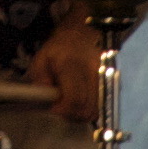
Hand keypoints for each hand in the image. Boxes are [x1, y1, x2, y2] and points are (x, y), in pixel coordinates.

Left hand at [31, 10, 108, 126]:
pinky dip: (88, 109)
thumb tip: (45, 97)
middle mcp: (91, 74)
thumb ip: (40, 78)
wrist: (82, 33)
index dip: (63, 110)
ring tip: (68, 106)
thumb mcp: (41, 59)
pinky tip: (78, 103)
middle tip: (60, 109)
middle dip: (71, 115)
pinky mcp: (107, 84)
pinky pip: (100, 105)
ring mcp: (102, 79)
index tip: (53, 109)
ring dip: (80, 114)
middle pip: (86, 109)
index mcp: (72, 66)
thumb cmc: (58, 48)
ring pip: (95, 110)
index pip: (74, 98)